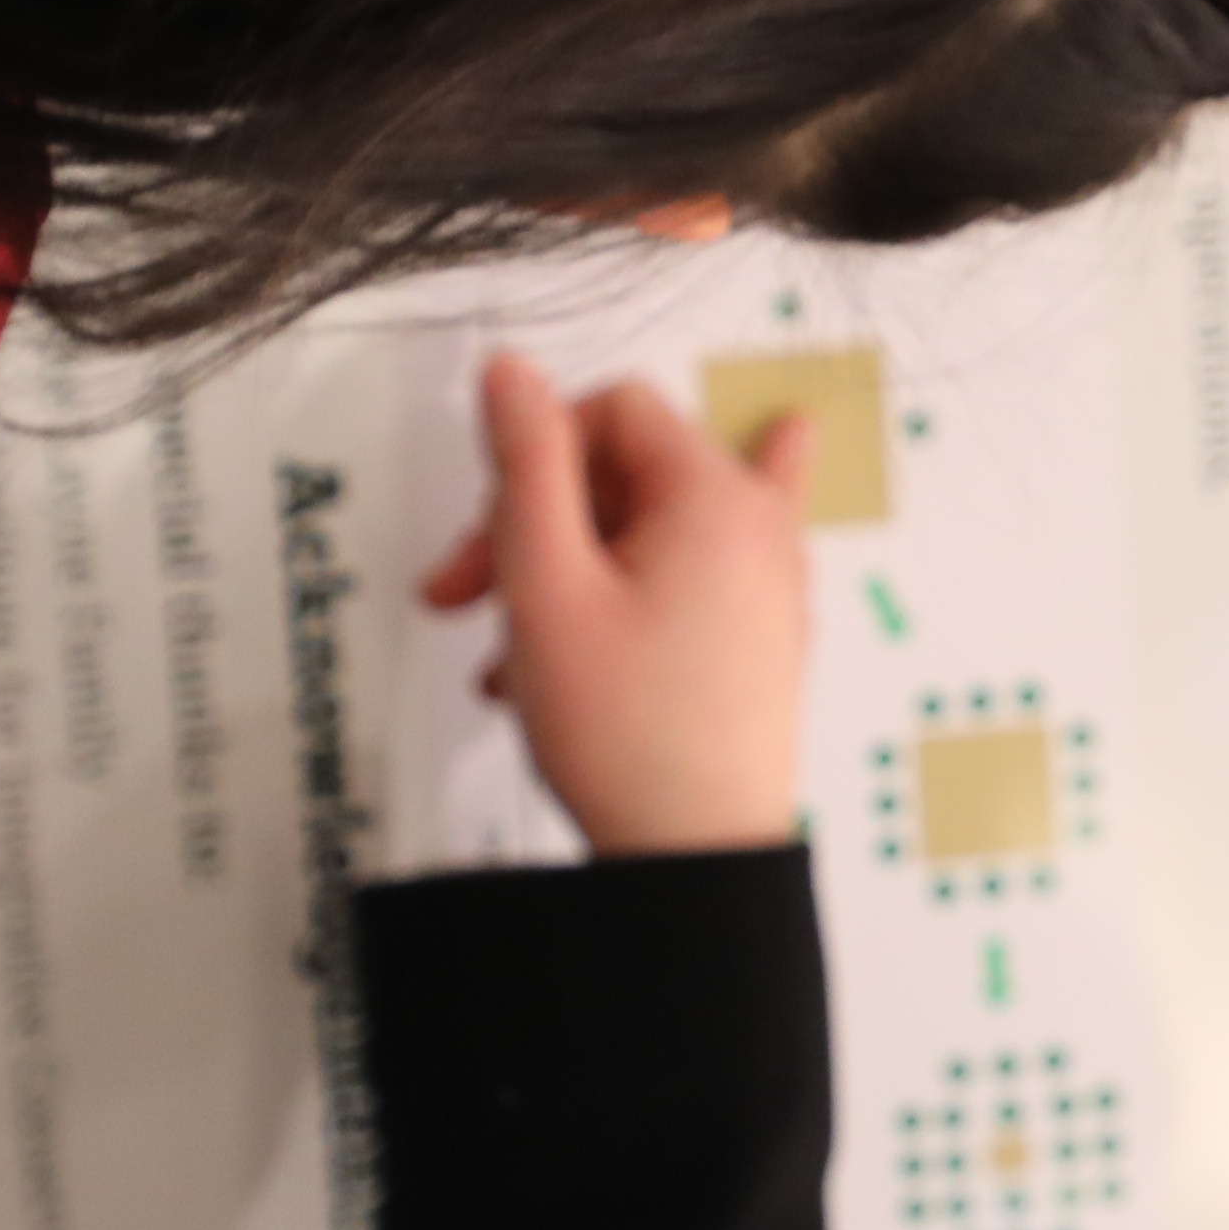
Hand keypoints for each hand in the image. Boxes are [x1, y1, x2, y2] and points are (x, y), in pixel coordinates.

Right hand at [415, 352, 814, 854]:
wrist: (695, 863)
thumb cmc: (622, 731)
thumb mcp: (547, 581)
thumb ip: (527, 462)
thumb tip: (511, 366)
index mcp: (719, 497)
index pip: (616, 406)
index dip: (535, 449)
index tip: (483, 528)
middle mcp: (760, 530)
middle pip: (627, 473)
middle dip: (535, 524)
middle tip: (460, 598)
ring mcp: (768, 590)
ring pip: (643, 538)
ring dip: (563, 579)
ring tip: (508, 660)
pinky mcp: (759, 643)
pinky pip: (680, 588)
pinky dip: (617, 609)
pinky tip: (556, 665)